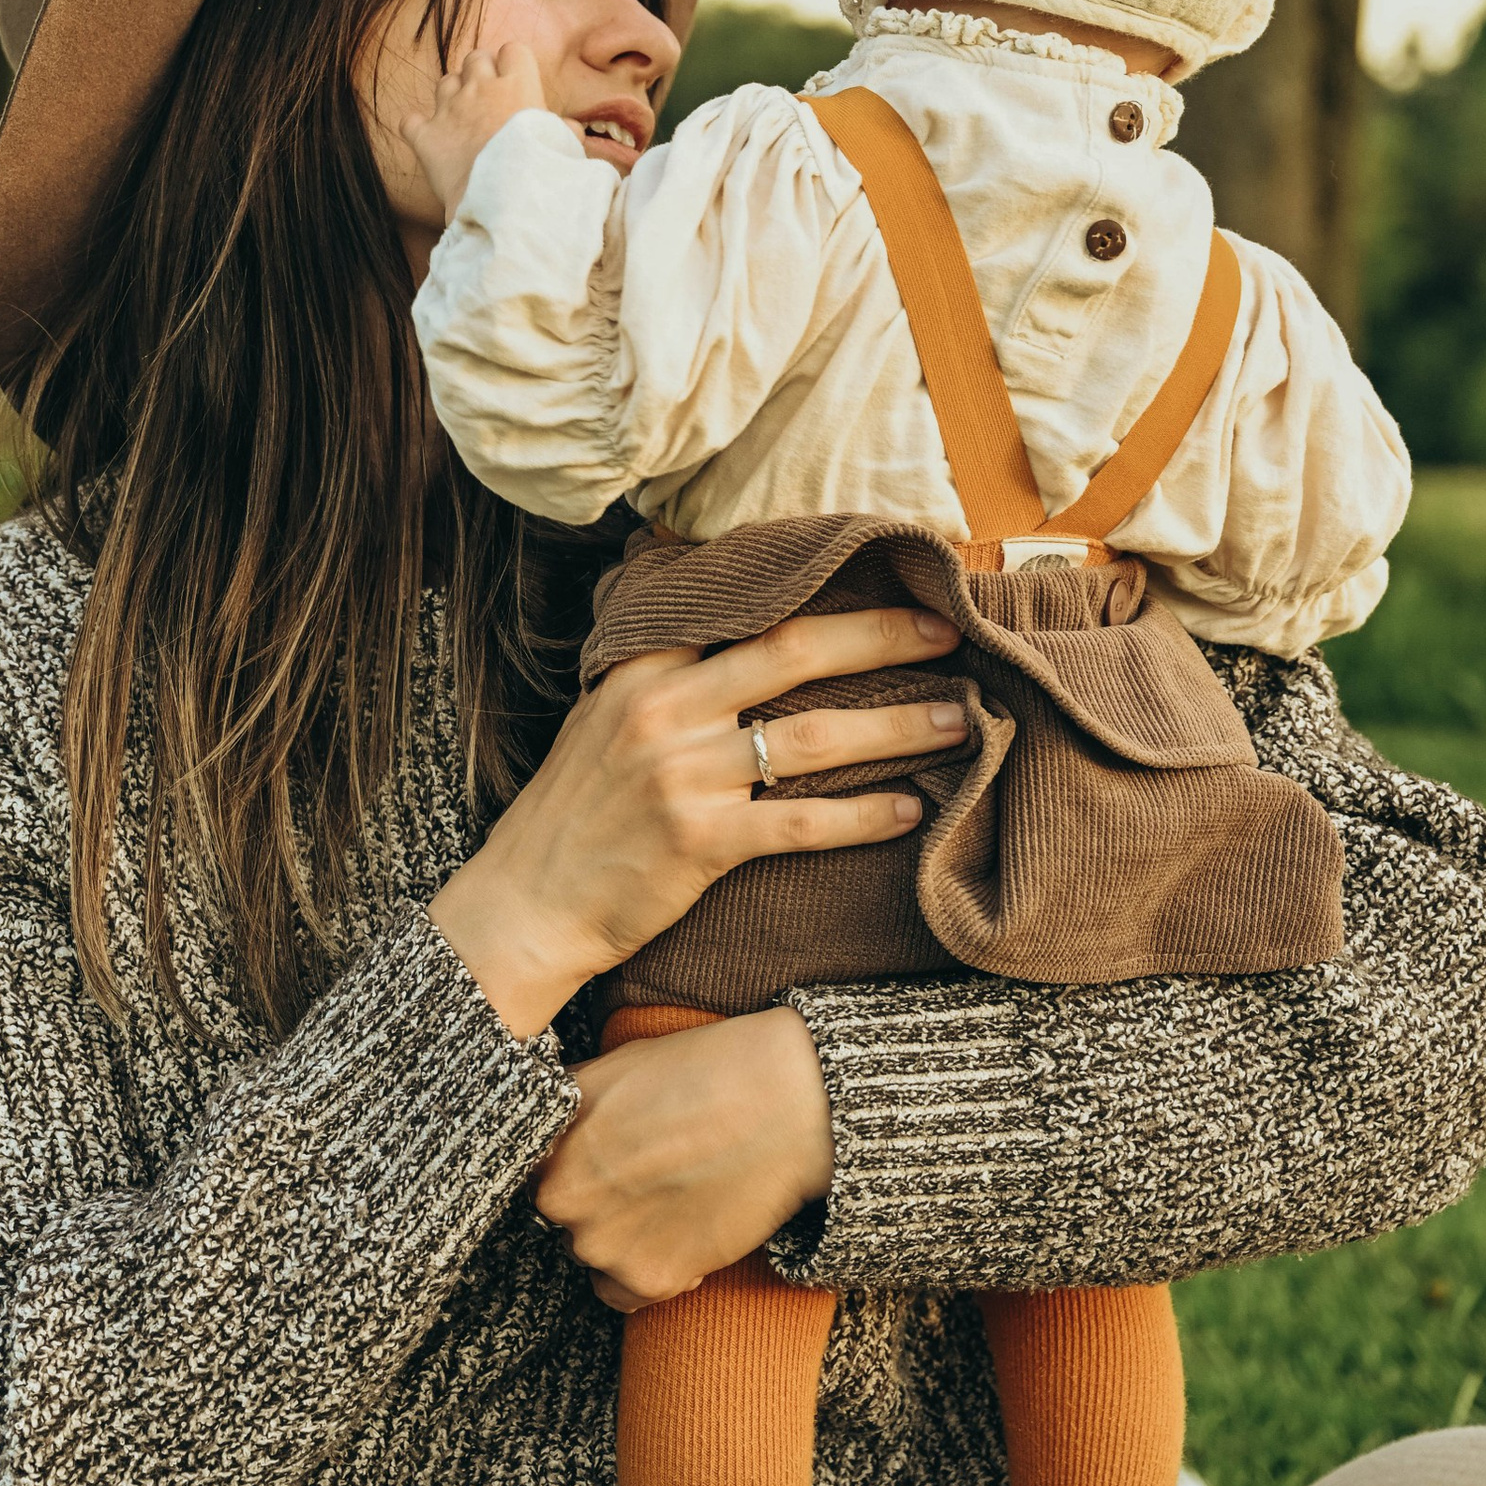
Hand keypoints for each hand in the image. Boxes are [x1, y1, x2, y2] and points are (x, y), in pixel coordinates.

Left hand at [406, 40, 547, 222]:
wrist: (505, 199)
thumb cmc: (541, 170)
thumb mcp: (563, 145)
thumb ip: (563, 130)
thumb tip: (568, 128)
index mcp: (518, 85)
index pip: (513, 51)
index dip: (514, 65)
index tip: (518, 85)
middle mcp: (480, 88)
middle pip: (475, 58)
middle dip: (481, 72)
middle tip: (490, 99)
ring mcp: (449, 109)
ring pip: (445, 81)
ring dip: (452, 94)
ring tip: (463, 118)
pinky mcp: (427, 137)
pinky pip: (410, 121)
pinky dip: (417, 127)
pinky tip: (428, 138)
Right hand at [429, 602, 965, 1040]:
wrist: (526, 903)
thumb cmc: (572, 814)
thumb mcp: (600, 717)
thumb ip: (663, 672)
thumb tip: (730, 628)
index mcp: (642, 670)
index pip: (742, 607)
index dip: (821, 590)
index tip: (886, 581)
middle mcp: (663, 710)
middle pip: (793, 652)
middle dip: (881, 637)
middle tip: (949, 632)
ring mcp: (682, 776)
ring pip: (813, 738)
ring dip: (896, 726)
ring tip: (958, 720)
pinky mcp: (699, 843)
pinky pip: (801, 822)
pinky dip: (863, 816)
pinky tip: (910, 812)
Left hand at [534, 1009, 831, 1310]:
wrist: (783, 1104)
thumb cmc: (703, 1071)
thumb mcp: (613, 1066)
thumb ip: (569, 1106)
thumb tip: (549, 1127)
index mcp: (547, 1142)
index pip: (532, 1171)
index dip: (565, 1165)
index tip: (594, 1160)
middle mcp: (560, 1198)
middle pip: (561, 1216)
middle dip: (593, 1201)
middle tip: (643, 1175)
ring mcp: (602, 1244)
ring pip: (592, 1255)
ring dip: (620, 1238)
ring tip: (670, 1198)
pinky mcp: (650, 1278)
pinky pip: (623, 1295)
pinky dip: (645, 1275)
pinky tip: (680, 1233)